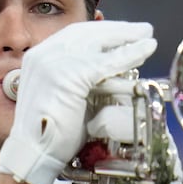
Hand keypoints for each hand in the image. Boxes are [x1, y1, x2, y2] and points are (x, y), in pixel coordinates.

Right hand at [0, 21, 156, 183]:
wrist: (35, 152)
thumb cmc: (50, 132)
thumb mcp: (64, 95)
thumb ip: (81, 79)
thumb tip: (111, 71)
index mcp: (39, 58)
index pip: (74, 35)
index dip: (101, 32)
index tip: (122, 33)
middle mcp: (43, 55)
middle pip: (87, 33)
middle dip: (118, 30)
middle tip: (142, 30)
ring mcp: (54, 63)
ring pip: (98, 43)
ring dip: (127, 38)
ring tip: (148, 36)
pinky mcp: (70, 76)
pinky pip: (107, 62)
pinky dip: (130, 54)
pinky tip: (146, 50)